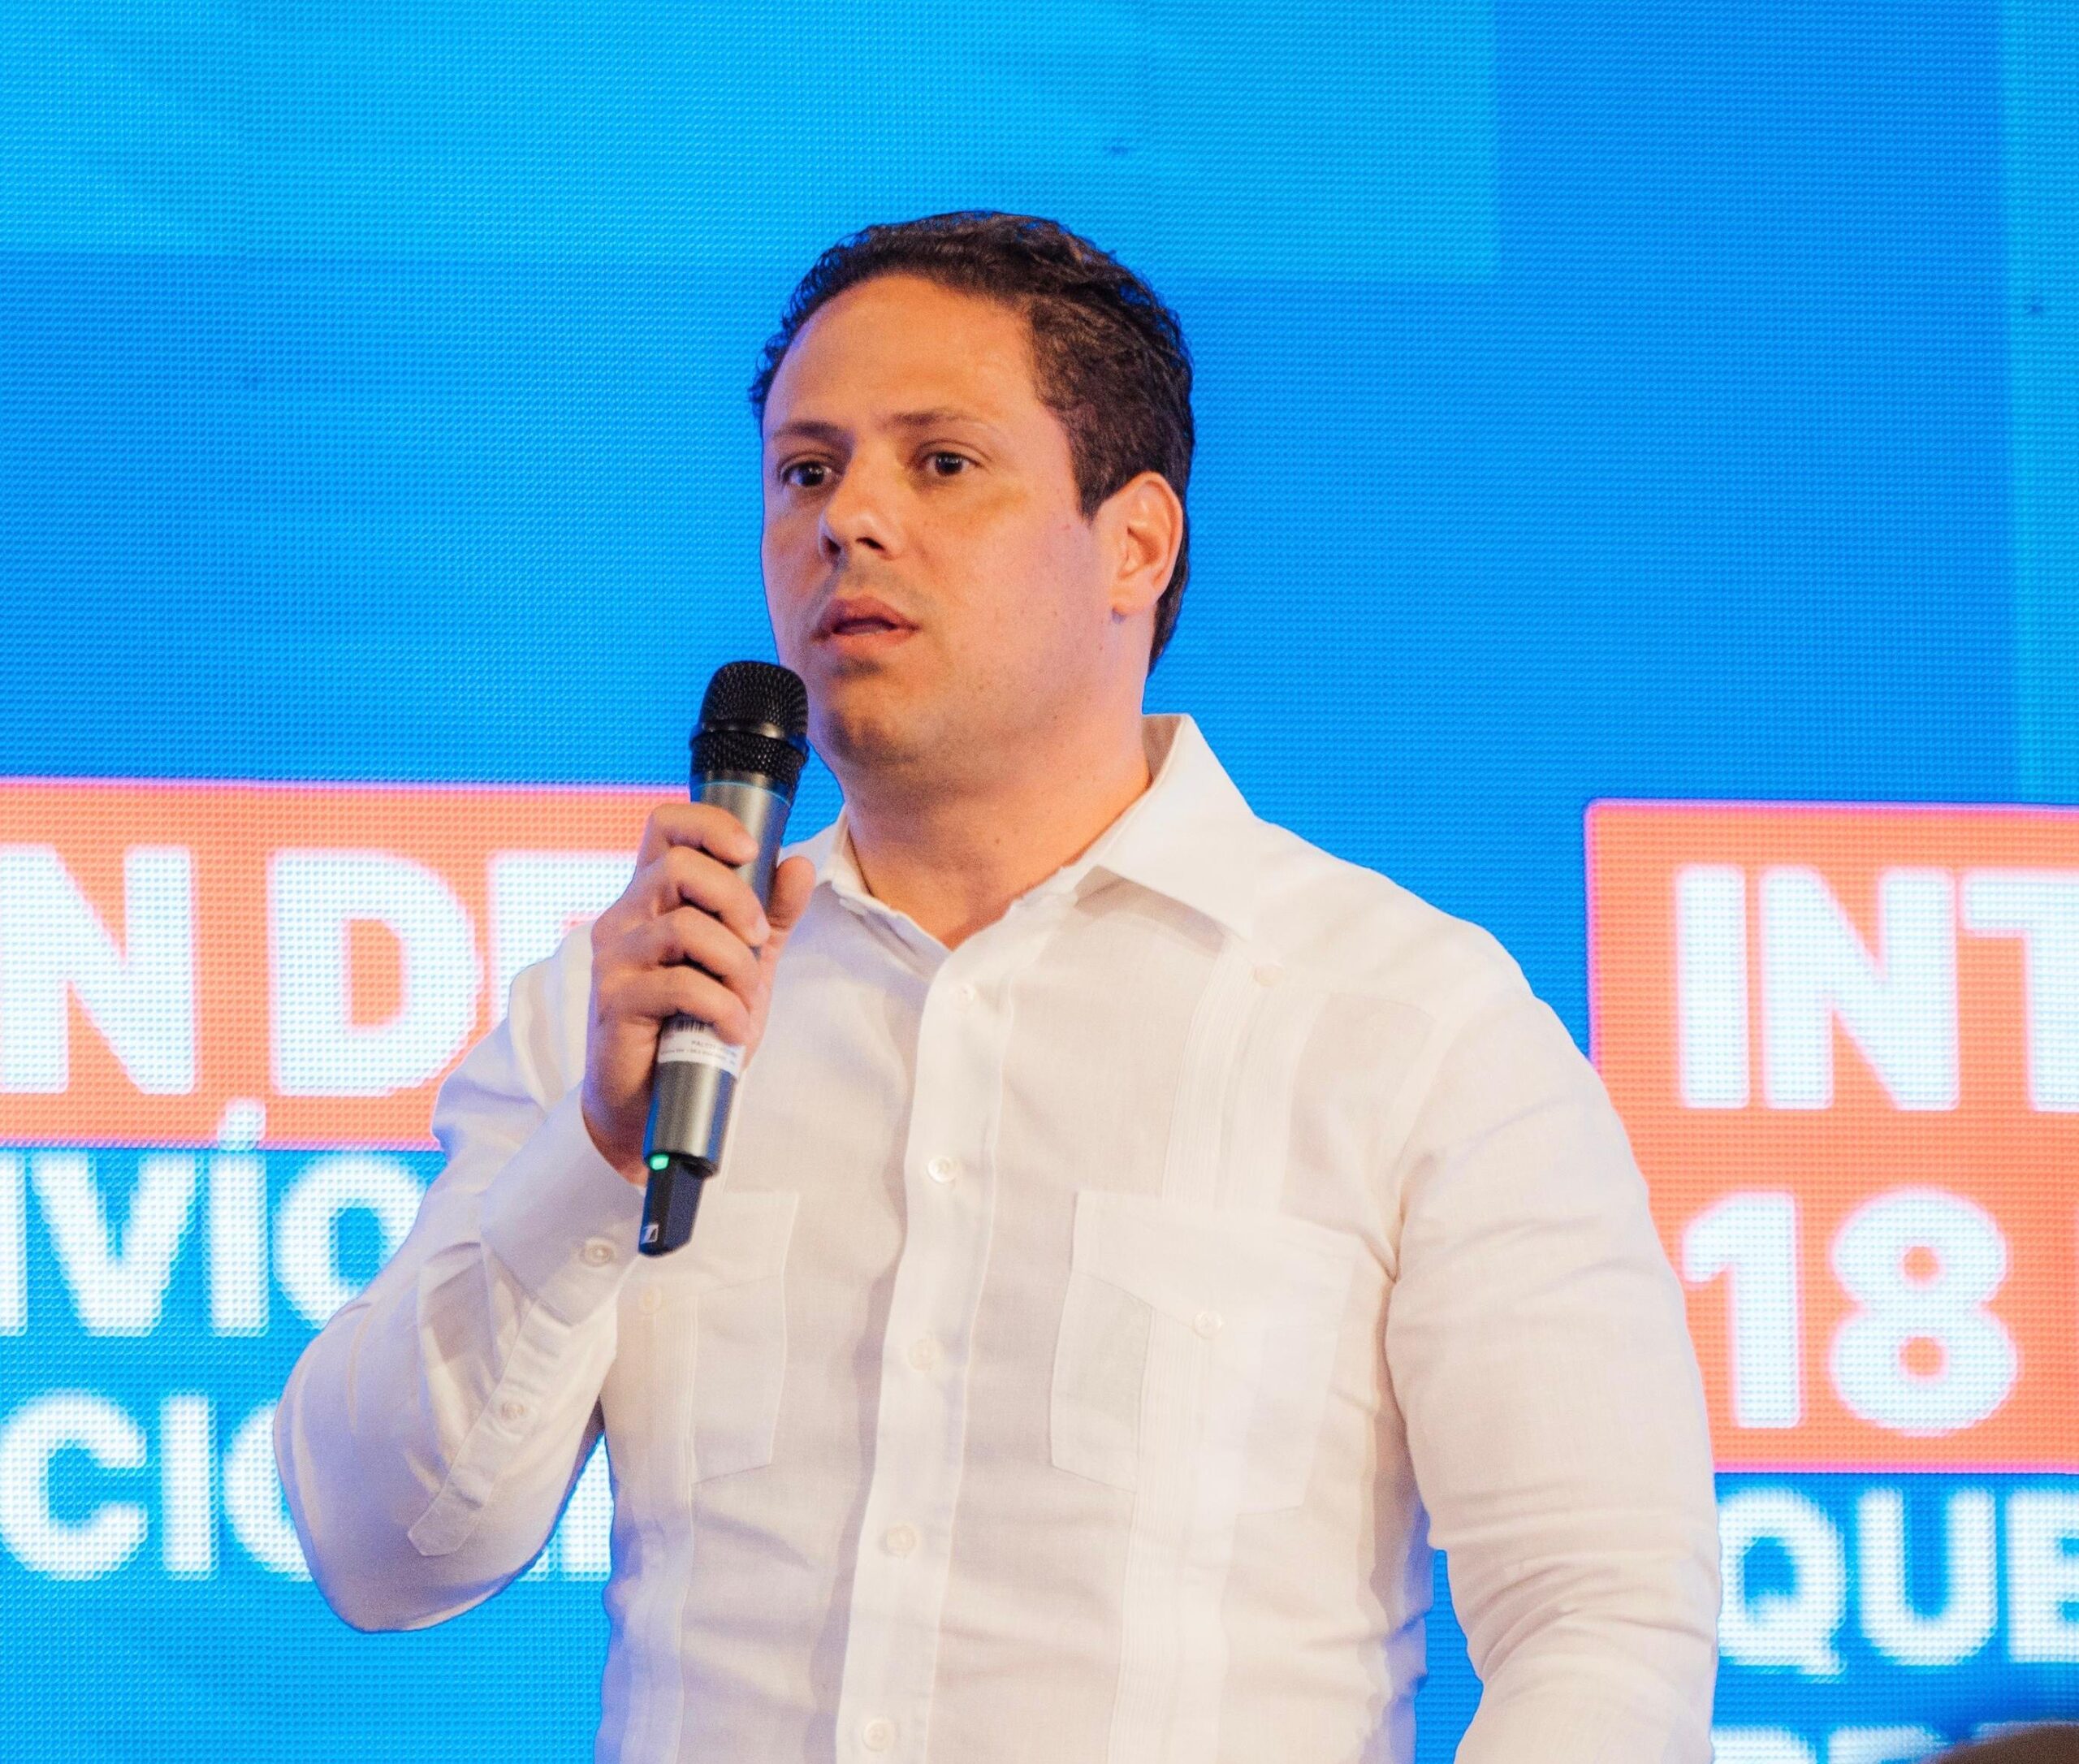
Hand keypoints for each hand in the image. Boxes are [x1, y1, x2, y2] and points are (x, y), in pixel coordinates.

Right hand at [579, 803, 816, 1184]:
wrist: (655, 1103)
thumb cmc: (694, 1026)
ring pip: (684, 926)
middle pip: (678, 866)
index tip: (749, 851)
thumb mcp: (743, 964)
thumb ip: (769, 915)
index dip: (709, 824)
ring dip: (734, 964)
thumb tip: (797, 863)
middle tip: (755, 941)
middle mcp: (625, 918)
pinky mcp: (614, 1001)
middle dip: (736, 901)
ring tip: (744, 1000)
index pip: (665, 825)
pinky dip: (722, 1006)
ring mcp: (614, 958)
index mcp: (652, 897)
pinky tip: (732, 1028)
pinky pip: (680, 984)